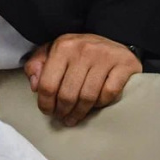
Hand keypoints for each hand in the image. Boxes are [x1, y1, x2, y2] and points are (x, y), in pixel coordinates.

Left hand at [23, 33, 141, 125]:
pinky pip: (109, 94)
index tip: (47, 111)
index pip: (47, 84)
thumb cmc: (78, 52)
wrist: (113, 41)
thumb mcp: (52, 51)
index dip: (45, 103)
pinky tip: (95, 105)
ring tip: (74, 118)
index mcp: (63, 46)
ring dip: (79, 112)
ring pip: (88, 97)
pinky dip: (101, 103)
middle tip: (62, 118)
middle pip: (68, 94)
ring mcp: (106, 56)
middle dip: (62, 111)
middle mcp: (84, 50)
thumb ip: (36, 65)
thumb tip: (34, 85)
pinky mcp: (125, 64)